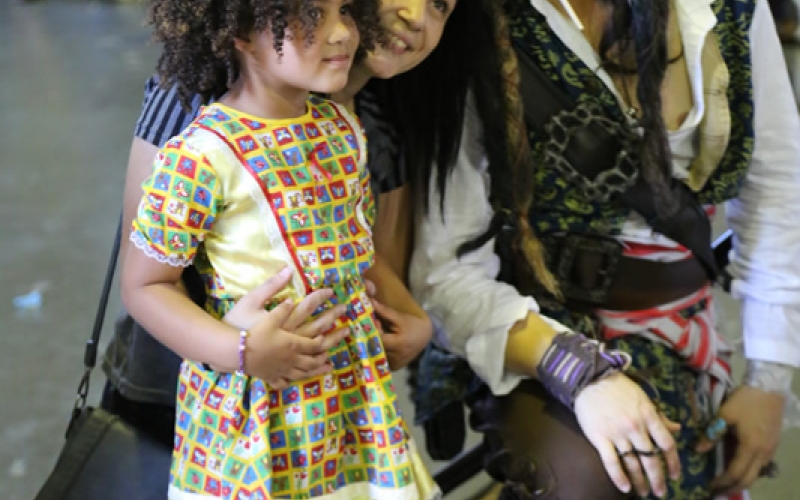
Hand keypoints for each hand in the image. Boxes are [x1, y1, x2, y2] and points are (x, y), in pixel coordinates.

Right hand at [222, 268, 348, 387]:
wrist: (227, 351)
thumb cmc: (241, 325)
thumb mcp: (255, 302)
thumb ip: (273, 288)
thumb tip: (287, 272)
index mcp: (291, 338)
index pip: (317, 330)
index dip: (331, 319)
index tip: (340, 308)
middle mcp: (291, 355)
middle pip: (317, 350)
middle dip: (334, 339)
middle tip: (347, 331)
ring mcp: (282, 367)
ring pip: (307, 368)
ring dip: (320, 364)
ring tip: (331, 362)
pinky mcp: (272, 374)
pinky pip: (289, 379)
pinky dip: (299, 378)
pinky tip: (302, 378)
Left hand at [372, 298, 432, 370]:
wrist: (424, 336)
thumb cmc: (412, 324)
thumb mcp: (400, 317)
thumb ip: (385, 311)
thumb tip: (371, 302)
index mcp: (398, 344)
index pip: (378, 339)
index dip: (374, 330)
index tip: (375, 322)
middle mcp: (396, 357)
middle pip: (375, 348)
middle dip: (371, 338)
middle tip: (371, 329)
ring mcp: (395, 364)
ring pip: (377, 355)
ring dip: (373, 346)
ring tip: (375, 336)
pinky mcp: (395, 367)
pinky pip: (381, 361)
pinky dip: (378, 353)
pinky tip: (379, 345)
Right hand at [574, 372, 680, 497]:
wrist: (591, 379)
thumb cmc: (619, 388)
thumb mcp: (644, 399)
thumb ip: (659, 417)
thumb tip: (677, 428)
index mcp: (649, 416)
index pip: (666, 444)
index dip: (673, 463)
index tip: (674, 476)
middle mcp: (636, 427)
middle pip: (651, 459)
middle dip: (658, 479)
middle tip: (660, 492)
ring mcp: (617, 433)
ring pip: (633, 463)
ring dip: (640, 481)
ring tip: (644, 492)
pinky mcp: (599, 437)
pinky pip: (611, 462)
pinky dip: (619, 477)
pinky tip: (625, 488)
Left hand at [696, 386, 784, 494]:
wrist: (769, 388)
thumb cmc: (745, 401)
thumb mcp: (724, 415)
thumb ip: (712, 434)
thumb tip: (698, 449)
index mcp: (750, 447)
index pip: (735, 473)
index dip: (722, 482)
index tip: (710, 485)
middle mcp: (763, 453)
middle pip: (749, 479)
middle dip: (733, 488)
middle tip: (718, 491)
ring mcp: (770, 450)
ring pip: (757, 474)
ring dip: (742, 480)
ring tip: (727, 482)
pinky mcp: (773, 445)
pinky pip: (761, 465)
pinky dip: (750, 471)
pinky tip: (739, 466)